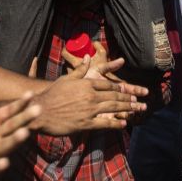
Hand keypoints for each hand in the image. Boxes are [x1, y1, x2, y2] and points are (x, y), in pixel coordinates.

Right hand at [31, 59, 147, 135]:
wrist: (40, 110)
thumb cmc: (52, 94)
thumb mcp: (66, 78)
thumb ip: (80, 69)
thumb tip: (88, 57)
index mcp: (87, 84)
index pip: (108, 84)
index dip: (121, 88)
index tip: (130, 89)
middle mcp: (90, 96)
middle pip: (115, 96)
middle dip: (130, 97)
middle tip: (142, 100)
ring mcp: (89, 110)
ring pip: (113, 108)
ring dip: (128, 108)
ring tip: (138, 109)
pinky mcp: (86, 123)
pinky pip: (104, 123)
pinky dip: (115, 123)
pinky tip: (124, 123)